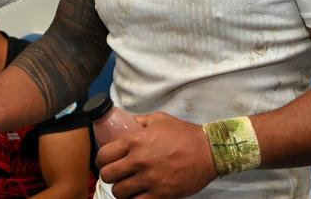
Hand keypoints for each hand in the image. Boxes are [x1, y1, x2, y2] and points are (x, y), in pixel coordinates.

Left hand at [97, 112, 217, 197]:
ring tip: (127, 186)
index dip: (101, 160)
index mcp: (135, 140)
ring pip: (119, 192)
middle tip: (117, 175)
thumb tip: (123, 122)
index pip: (103, 155)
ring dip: (121, 190)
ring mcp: (149, 179)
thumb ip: (137, 121)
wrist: (209, 151)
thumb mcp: (158, 119)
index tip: (106, 162)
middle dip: (109, 176)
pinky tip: (138, 195)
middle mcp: (138, 160)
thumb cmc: (183, 134)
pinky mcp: (161, 194)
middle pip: (107, 175)